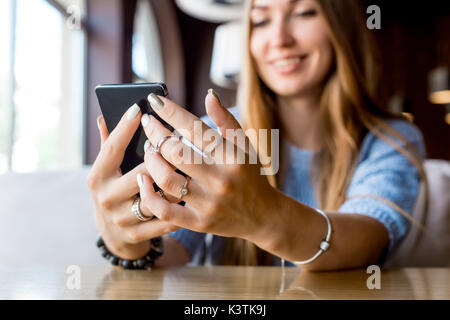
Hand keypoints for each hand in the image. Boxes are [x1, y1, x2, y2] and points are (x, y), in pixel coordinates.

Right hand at [86, 105, 181, 259]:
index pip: (112, 148)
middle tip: (180, 142)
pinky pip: (165, 219)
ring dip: (176, 184)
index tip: (140, 109)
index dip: (125, 128)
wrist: (115, 236)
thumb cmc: (116, 191)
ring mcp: (120, 218)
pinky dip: (180, 208)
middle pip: (141, 172)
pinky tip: (192, 196)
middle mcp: (106, 197)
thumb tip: (104, 115)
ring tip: (191, 170)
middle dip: (162, 158)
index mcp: (98, 176)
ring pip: (156, 197)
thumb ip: (108, 144)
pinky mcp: (136, 234)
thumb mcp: (107, 170)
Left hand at [138, 91, 275, 243]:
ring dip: (151, 161)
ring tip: (149, 149)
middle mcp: (221, 181)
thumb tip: (209, 96)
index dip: (172, 113)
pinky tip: (143, 179)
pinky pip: (165, 210)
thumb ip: (227, 121)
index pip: (197, 129)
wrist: (263, 217)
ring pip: (167, 179)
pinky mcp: (199, 222)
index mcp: (234, 158)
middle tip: (149, 124)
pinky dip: (149, 195)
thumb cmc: (252, 176)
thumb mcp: (246, 147)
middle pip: (176, 153)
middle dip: (156, 134)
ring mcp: (209, 204)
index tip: (154, 100)